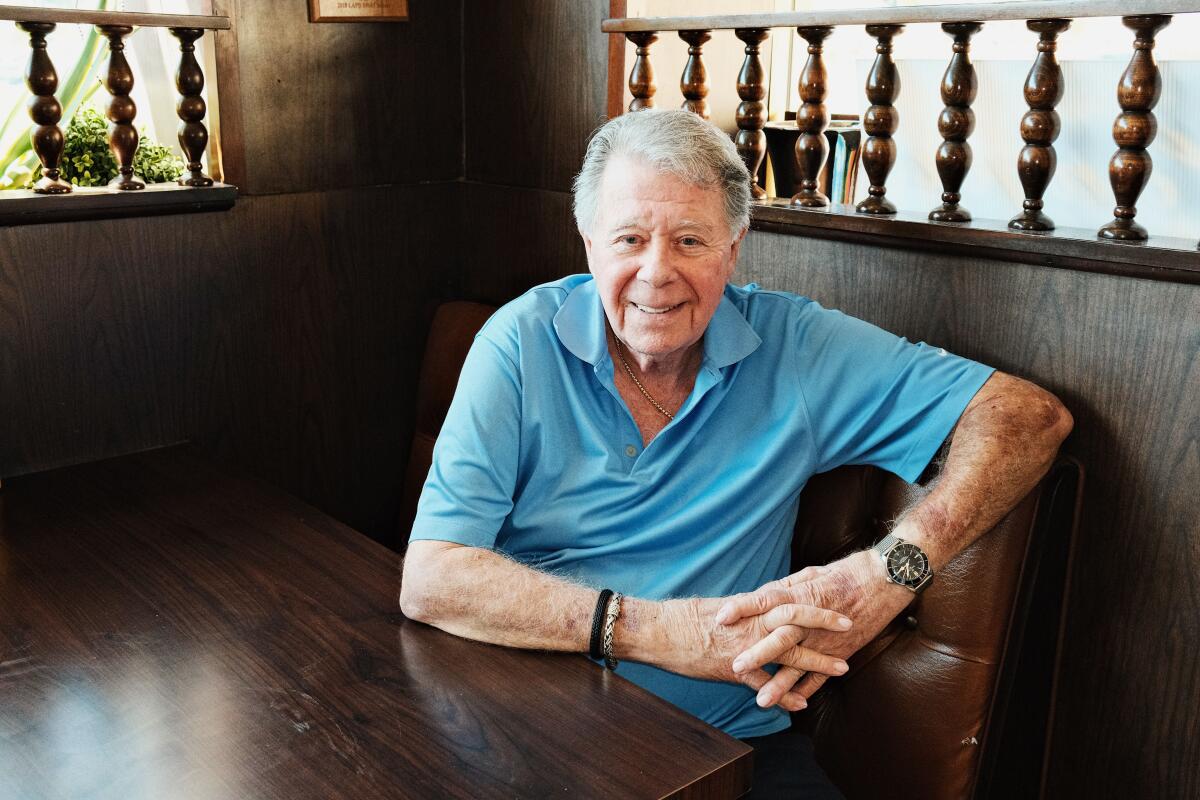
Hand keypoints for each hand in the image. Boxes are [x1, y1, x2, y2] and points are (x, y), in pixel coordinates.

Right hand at [651, 588, 852, 707]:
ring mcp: (744, 646)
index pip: (786, 594)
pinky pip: (764, 684)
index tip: (832, 587)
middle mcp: (750, 623)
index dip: (811, 592)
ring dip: (816, 660)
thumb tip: (759, 605)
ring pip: (788, 652)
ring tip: (842, 667)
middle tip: (850, 624)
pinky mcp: (732, 668)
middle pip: (794, 617)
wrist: (658, 630)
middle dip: (824, 621)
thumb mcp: (720, 607)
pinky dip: (784, 695)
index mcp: (748, 606)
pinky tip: (802, 704)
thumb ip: (744, 608)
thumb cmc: (684, 619)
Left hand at [714, 550, 913, 708]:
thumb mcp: (812, 573)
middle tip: (735, 666)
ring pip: (800, 665)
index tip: (721, 617)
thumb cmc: (847, 573)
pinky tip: (793, 704)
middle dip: (757, 654)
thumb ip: (786, 588)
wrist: (885, 581)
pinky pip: (823, 676)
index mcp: (802, 594)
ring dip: (780, 683)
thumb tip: (762, 596)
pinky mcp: (842, 652)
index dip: (743, 608)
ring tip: (761, 700)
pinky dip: (808, 690)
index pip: (766, 600)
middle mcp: (811, 620)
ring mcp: (827, 639)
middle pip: (780, 638)